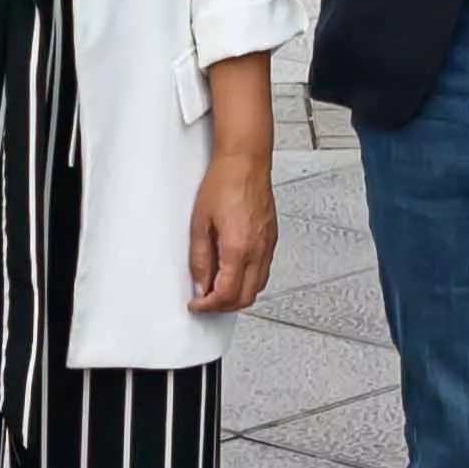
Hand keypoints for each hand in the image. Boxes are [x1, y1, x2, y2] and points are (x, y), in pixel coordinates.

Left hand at [186, 140, 275, 316]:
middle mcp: (257, 251)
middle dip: (223, 306)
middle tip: (205, 300)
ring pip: (258, 287)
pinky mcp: (271, 238)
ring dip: (238, 294)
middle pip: (245, 298)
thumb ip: (199, 258)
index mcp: (238, 249)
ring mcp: (268, 246)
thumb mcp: (199, 223)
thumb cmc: (223, 183)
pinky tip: (234, 270)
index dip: (207, 305)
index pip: (225, 295)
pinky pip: (263, 271)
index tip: (196, 303)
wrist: (245, 161)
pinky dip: (249, 280)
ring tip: (218, 286)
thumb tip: (199, 283)